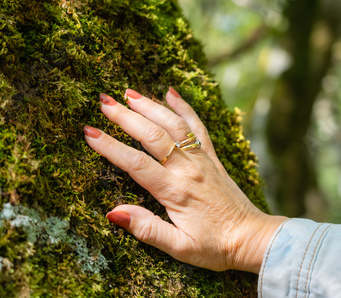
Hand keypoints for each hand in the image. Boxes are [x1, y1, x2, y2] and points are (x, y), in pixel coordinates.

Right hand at [83, 87, 286, 272]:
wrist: (251, 237)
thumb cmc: (215, 247)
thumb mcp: (179, 248)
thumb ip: (147, 230)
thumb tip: (113, 212)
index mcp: (175, 191)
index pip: (135, 163)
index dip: (110, 147)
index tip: (89, 132)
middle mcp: (188, 168)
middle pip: (152, 135)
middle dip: (125, 117)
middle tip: (103, 102)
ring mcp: (202, 159)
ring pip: (174, 125)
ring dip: (150, 106)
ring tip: (128, 93)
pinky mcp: (212, 156)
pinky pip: (198, 126)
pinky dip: (184, 107)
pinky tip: (171, 92)